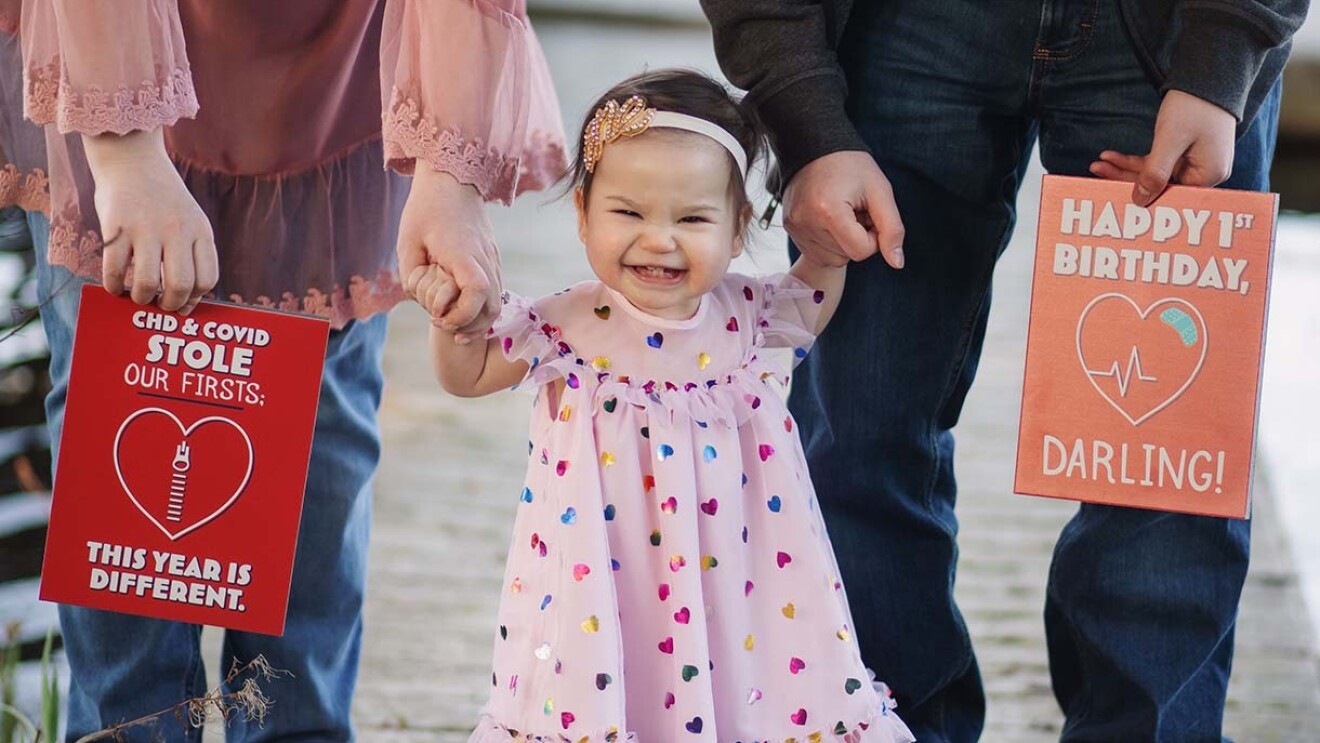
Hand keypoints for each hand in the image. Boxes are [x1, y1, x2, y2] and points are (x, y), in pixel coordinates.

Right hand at [84, 128, 217, 313]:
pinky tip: (115, 286)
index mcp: (200, 231)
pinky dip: (114, 287)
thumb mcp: (191, 220)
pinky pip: (115, 270)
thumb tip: (186, 301)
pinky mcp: (116, 227)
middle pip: (181, 285)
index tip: (183, 303)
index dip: (195, 299)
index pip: (207, 279)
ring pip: (148, 283)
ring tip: (138, 296)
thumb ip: (191, 253)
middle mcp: (177, 230)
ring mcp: (146, 228)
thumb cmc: (163, 200)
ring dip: (141, 299)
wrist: (133, 159)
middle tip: (160, 305)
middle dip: (170, 305)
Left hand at [397, 162, 500, 341]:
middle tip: (442, 324)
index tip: (438, 317)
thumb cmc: (425, 209)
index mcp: (463, 254)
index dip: (460, 315)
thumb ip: (411, 277)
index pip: (477, 294)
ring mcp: (492, 259)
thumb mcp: (407, 244)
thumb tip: (422, 301)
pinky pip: (494, 292)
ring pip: (497, 303)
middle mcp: (484, 259)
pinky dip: (480, 308)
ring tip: (452, 323)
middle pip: (492, 307)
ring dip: (476, 320)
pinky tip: (461, 310)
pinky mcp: (492, 258)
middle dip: (468, 326)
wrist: (452, 179)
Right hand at [782, 151, 904, 268]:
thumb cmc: (851, 166)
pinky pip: (817, 253)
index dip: (874, 237)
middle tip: (855, 210)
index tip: (870, 215)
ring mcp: (794, 227)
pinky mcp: (789, 228)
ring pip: (831, 259)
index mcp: (829, 211)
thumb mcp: (880, 191)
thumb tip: (897, 263)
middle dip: (858, 238)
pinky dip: (828, 242)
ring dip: (843, 242)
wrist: (814, 145)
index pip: (861, 251)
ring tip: (842, 213)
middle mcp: (806, 222)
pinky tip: (829, 219)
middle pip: (846, 256)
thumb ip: (892, 228)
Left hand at [1088, 90, 1235, 205]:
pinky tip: (1112, 155)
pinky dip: (1136, 159)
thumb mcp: (1170, 141)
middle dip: (1124, 177)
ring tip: (1099, 162)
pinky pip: (1157, 161)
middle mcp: (1205, 173)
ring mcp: (1195, 162)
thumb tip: (1140, 201)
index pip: (1169, 194)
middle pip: (1159, 185)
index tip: (1110, 191)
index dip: (1139, 194)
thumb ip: (1155, 173)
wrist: (1207, 75)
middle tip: (1096, 170)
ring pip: (1154, 173)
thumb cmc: (1194, 105)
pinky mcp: (1185, 152)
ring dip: (1125, 167)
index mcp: (1209, 175)